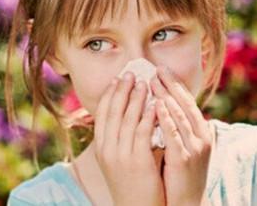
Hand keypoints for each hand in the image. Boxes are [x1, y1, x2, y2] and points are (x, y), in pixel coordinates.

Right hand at [94, 72, 164, 205]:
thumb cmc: (130, 183)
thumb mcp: (117, 159)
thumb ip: (119, 138)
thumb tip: (127, 114)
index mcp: (101, 147)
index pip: (102, 114)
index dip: (110, 94)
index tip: (117, 79)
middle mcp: (107, 149)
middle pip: (113, 112)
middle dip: (122, 90)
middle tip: (130, 73)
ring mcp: (121, 156)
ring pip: (127, 120)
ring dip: (136, 99)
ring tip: (143, 83)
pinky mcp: (138, 162)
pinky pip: (143, 133)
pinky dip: (148, 117)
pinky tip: (154, 105)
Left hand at [150, 66, 211, 205]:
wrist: (186, 201)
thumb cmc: (180, 172)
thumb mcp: (182, 144)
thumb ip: (175, 125)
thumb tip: (161, 103)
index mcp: (200, 131)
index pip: (186, 102)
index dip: (174, 84)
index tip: (161, 69)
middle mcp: (201, 136)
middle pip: (184, 105)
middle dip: (169, 85)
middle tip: (155, 69)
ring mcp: (194, 148)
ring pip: (179, 116)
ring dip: (165, 97)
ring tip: (153, 82)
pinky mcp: (184, 159)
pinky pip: (173, 135)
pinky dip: (165, 119)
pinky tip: (156, 107)